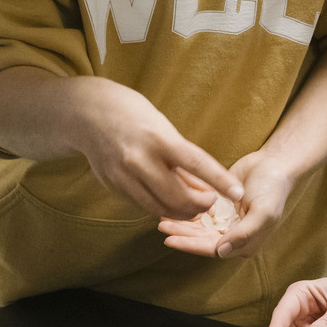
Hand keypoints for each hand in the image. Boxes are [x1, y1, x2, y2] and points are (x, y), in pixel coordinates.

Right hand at [69, 78, 241, 219]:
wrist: (88, 113)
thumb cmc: (133, 115)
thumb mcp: (163, 127)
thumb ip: (181, 157)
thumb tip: (203, 186)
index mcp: (158, 138)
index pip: (196, 164)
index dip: (220, 181)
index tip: (238, 193)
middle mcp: (139, 160)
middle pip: (177, 197)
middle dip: (199, 206)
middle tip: (210, 203)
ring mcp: (122, 176)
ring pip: (159, 208)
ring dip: (181, 213)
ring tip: (193, 208)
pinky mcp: (112, 186)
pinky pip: (141, 206)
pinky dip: (159, 207)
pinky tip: (167, 202)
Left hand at [158, 150, 296, 257]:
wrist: (275, 163)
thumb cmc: (273, 188)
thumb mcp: (264, 212)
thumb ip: (245, 234)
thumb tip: (222, 251)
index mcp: (246, 243)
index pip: (213, 249)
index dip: (191, 245)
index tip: (171, 240)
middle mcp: (234, 236)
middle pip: (202, 239)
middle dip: (182, 234)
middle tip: (162, 226)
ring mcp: (227, 221)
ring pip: (199, 227)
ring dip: (181, 224)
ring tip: (162, 218)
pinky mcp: (220, 207)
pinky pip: (200, 213)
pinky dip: (187, 211)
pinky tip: (171, 207)